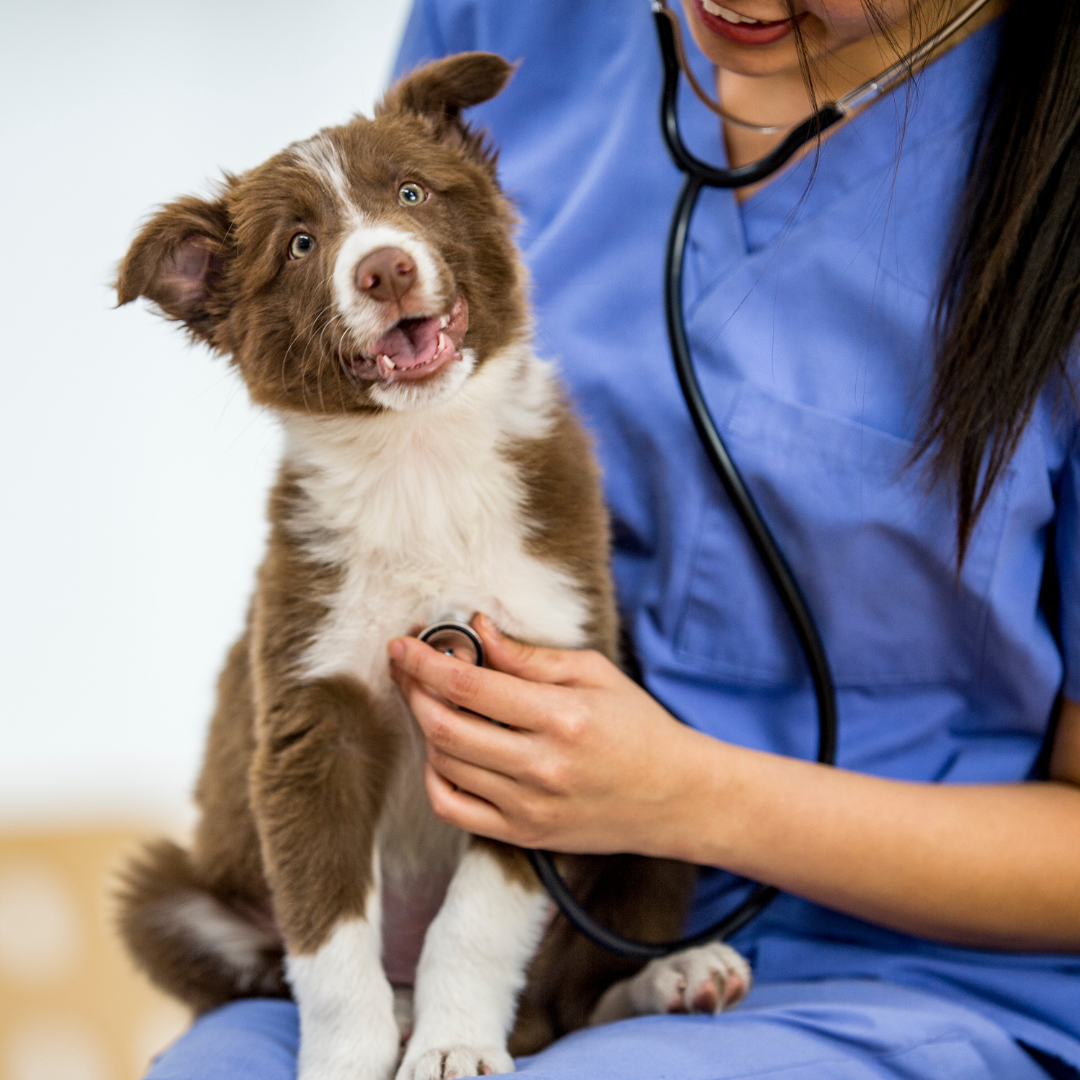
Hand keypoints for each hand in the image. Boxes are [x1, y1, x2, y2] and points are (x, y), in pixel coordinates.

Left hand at [387, 615, 709, 856]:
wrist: (676, 797)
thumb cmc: (638, 727)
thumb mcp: (595, 674)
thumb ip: (530, 657)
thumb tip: (478, 631)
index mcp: (562, 717)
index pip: (470, 686)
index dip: (425, 662)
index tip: (402, 642)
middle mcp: (542, 767)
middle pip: (445, 727)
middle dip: (413, 690)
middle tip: (407, 666)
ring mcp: (529, 807)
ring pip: (444, 765)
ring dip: (425, 728)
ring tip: (433, 701)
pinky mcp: (523, 835)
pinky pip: (453, 810)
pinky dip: (434, 777)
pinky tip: (444, 751)